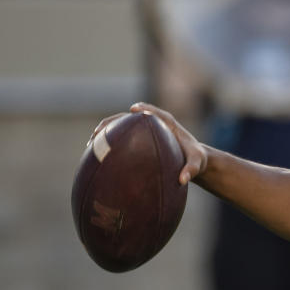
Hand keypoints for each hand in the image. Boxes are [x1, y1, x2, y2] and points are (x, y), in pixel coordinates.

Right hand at [91, 103, 207, 185]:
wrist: (193, 159)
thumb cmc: (196, 159)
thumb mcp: (198, 164)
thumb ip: (192, 170)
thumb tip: (183, 180)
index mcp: (168, 124)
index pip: (156, 113)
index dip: (144, 109)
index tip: (134, 110)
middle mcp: (153, 124)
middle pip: (130, 118)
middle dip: (114, 121)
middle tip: (100, 131)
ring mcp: (143, 131)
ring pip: (121, 127)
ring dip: (106, 132)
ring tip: (91, 143)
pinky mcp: (138, 139)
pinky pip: (121, 138)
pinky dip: (109, 143)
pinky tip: (96, 156)